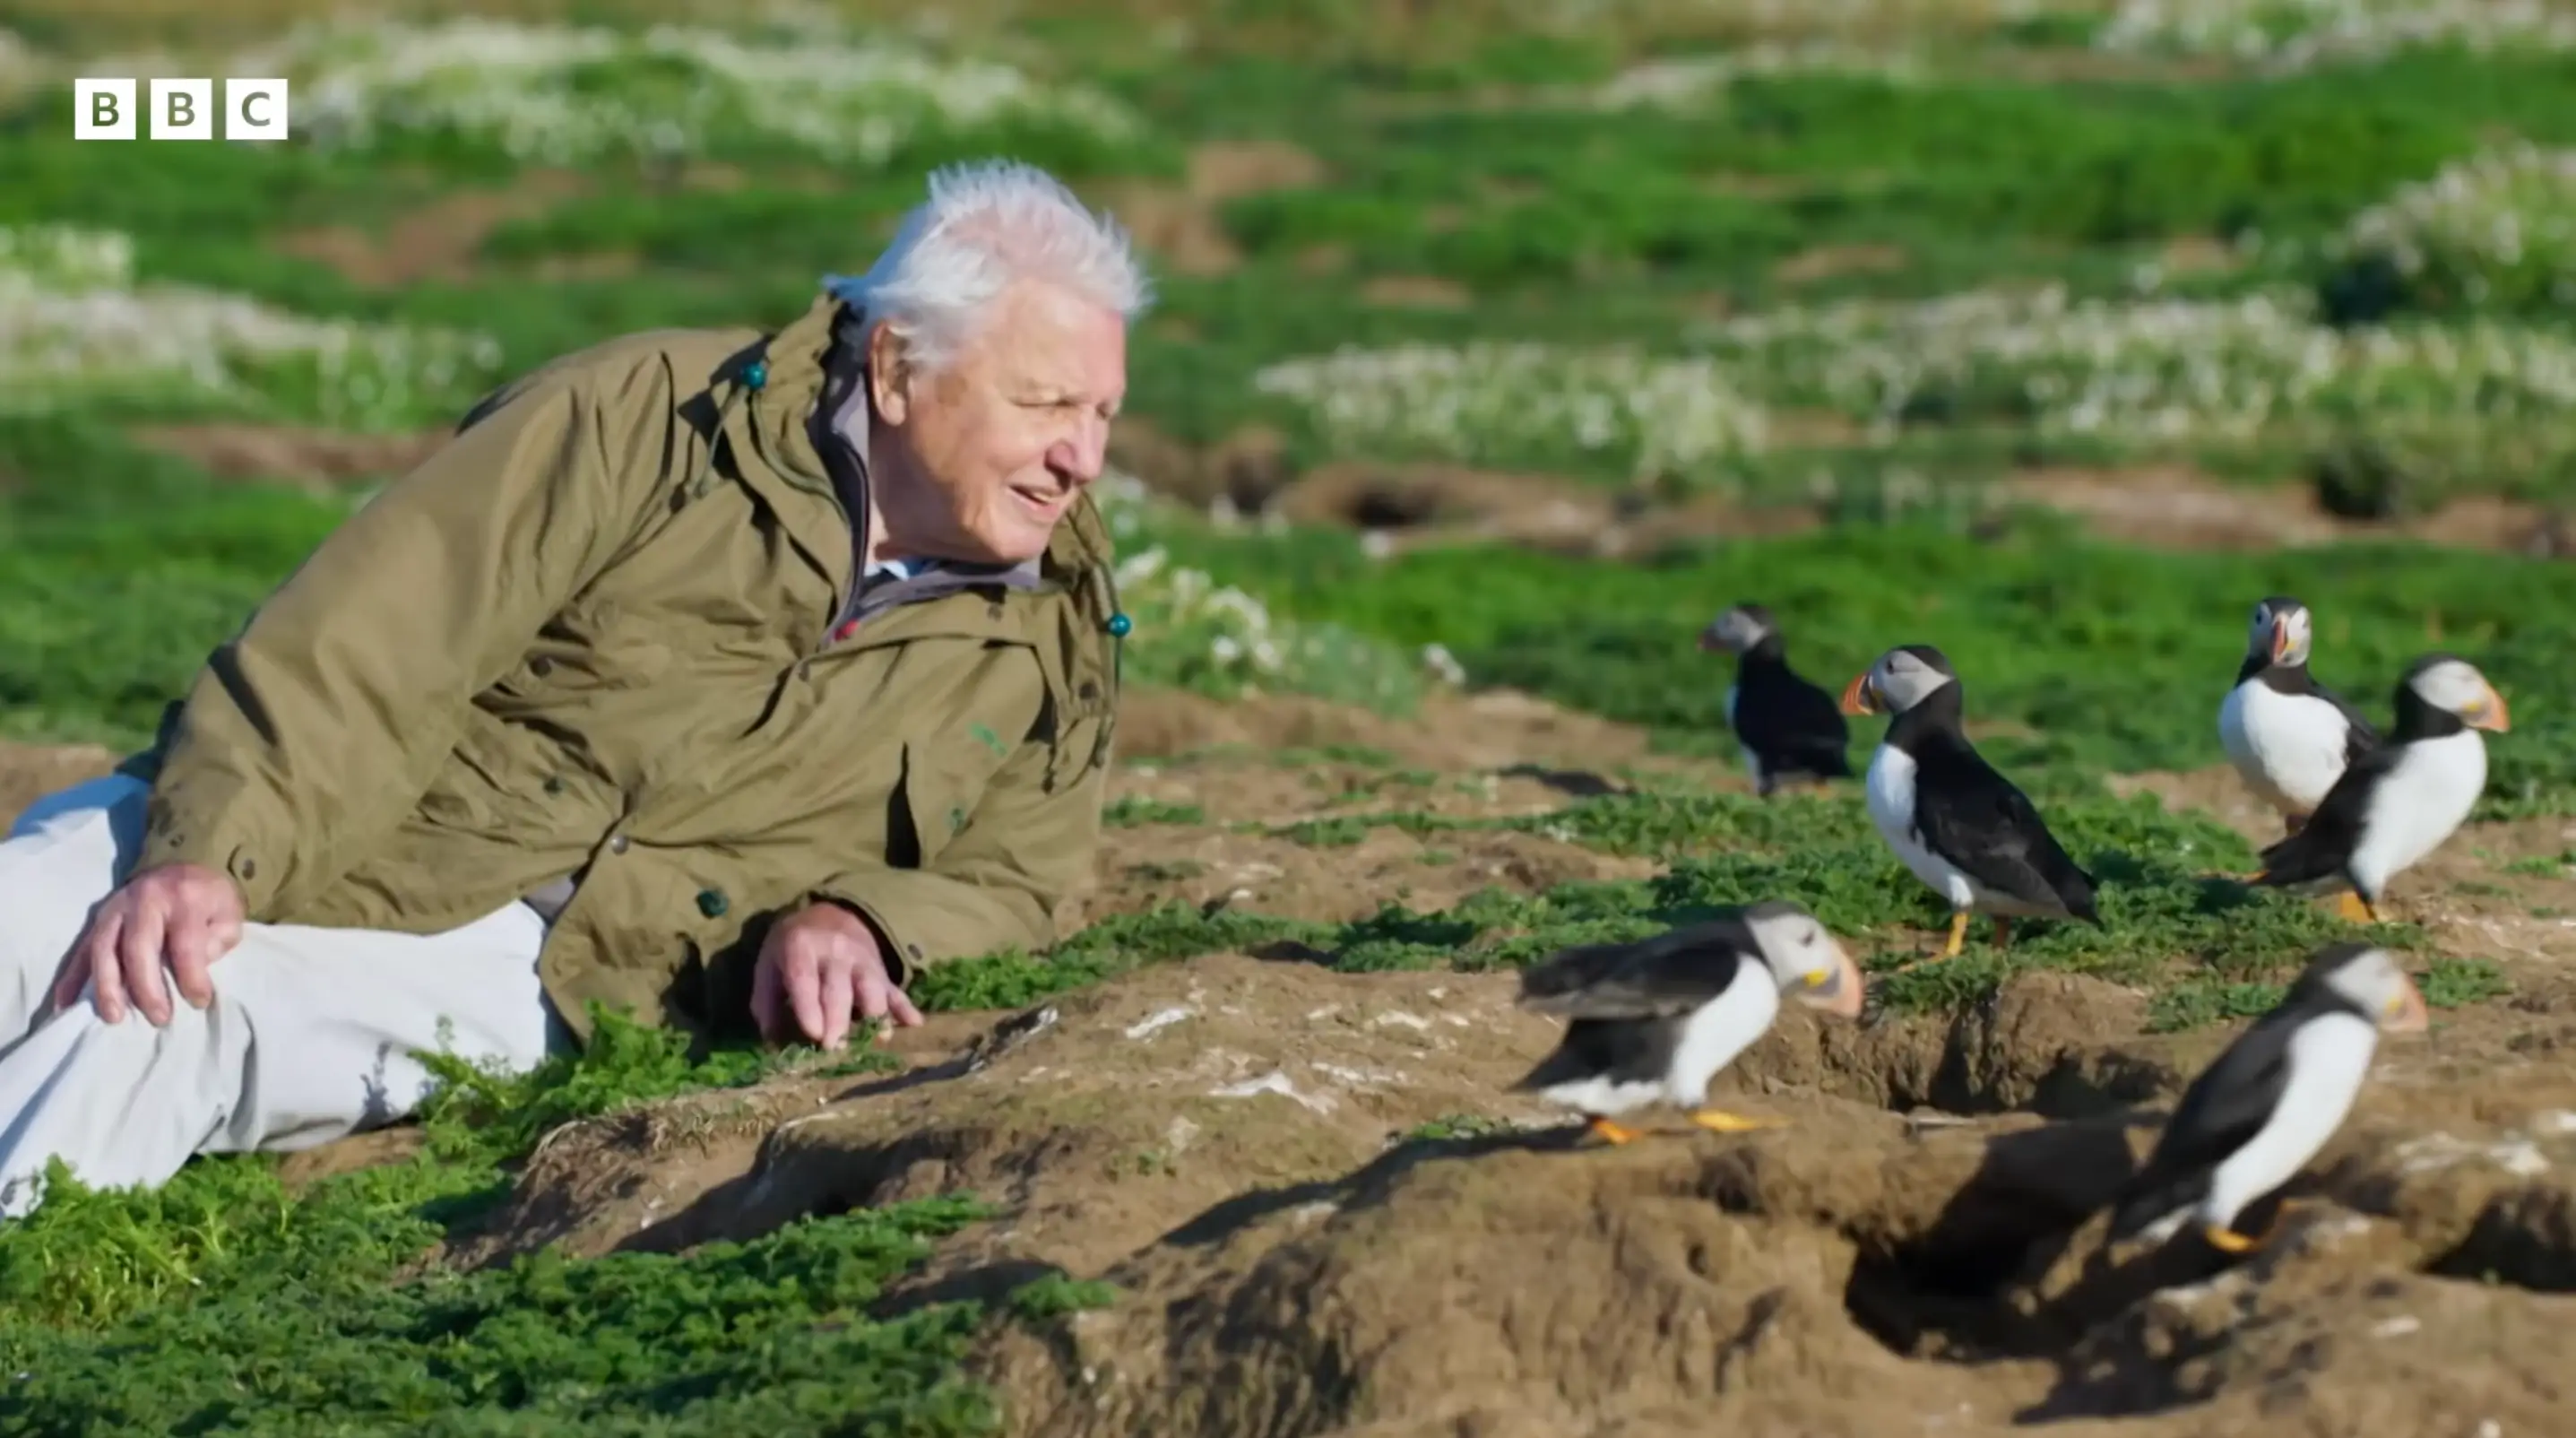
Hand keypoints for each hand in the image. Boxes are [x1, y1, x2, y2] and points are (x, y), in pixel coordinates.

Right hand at [53, 862, 246, 1025]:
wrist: (185, 867)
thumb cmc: (209, 900)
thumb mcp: (228, 915)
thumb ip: (215, 943)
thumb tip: (189, 972)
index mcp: (183, 898)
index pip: (184, 944)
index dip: (191, 977)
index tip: (199, 1002)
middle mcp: (144, 900)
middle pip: (137, 947)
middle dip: (145, 988)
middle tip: (159, 1018)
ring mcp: (115, 908)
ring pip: (102, 948)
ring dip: (106, 986)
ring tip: (114, 1017)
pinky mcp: (98, 918)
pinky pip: (80, 948)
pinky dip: (72, 976)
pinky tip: (65, 1002)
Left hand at [749, 901, 924, 1048]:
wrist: (828, 915)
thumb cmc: (792, 947)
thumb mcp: (768, 965)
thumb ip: (766, 1003)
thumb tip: (772, 1044)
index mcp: (801, 947)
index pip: (805, 979)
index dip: (809, 1008)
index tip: (813, 1036)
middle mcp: (835, 952)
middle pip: (840, 990)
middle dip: (839, 1021)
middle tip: (835, 1049)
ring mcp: (863, 960)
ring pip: (873, 989)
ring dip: (875, 1016)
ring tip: (873, 1041)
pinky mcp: (881, 970)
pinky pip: (894, 989)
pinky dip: (904, 1007)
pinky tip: (914, 1023)